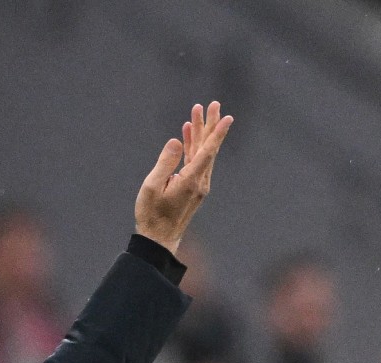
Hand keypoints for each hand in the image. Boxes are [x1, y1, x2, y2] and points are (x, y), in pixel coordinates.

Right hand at [135, 101, 233, 253]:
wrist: (158, 240)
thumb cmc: (152, 215)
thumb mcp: (152, 187)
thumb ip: (165, 162)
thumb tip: (175, 140)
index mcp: (190, 181)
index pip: (207, 152)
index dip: (217, 133)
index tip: (227, 117)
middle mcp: (199, 182)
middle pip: (207, 148)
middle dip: (210, 125)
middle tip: (214, 104)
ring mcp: (197, 185)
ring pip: (201, 154)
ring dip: (199, 133)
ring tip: (197, 113)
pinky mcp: (191, 187)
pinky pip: (195, 162)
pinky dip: (191, 147)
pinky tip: (186, 134)